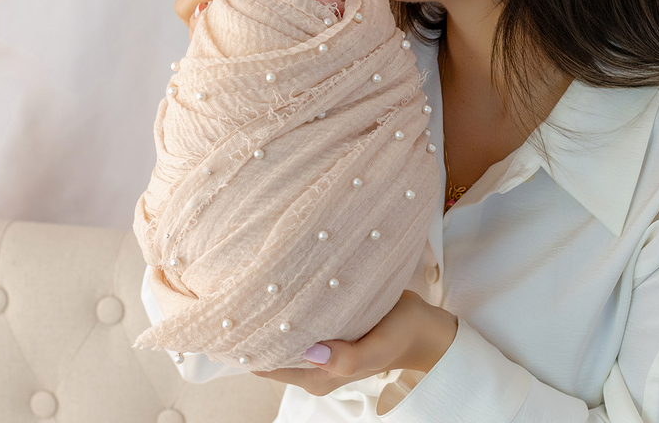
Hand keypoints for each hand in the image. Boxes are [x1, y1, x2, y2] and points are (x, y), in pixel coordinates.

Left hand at [250, 290, 457, 396]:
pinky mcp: (326, 329)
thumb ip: (347, 358)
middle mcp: (312, 365)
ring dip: (273, 312)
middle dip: (256, 325)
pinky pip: (298, 318)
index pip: (268, 366)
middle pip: (270, 348)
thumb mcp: (378, 349)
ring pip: (282, 331)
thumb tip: (309, 351)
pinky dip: (290, 304)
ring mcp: (318, 348)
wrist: (423, 327)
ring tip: (259, 281)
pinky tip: (285, 281)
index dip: (250, 346)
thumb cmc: (401, 337)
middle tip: (243, 290)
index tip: (236, 317)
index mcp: (318, 376)